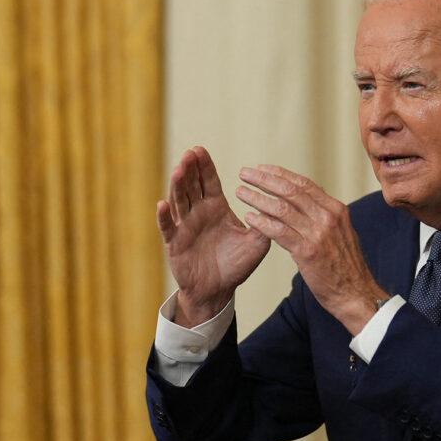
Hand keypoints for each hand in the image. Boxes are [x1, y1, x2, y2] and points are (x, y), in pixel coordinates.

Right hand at [158, 147, 268, 323]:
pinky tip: (162, 204)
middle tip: (190, 153)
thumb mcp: (257, 244)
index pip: (209, 181)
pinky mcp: (175, 243)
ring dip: (177, 186)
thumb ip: (266, 225)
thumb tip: (278, 206)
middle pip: (191, 185)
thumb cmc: (236, 265)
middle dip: (190, 169)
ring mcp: (184, 226)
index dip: (204, 166)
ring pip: (179, 201)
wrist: (218, 290)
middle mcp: (198, 213)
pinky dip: (164, 216)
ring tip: (178, 170)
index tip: (200, 149)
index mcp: (216, 208)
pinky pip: (168, 228)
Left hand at [235, 165, 387, 332]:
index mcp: (336, 209)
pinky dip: (262, 222)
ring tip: (241, 192)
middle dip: (264, 180)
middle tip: (245, 173)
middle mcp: (328, 216)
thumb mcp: (341, 233)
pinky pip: (279, 231)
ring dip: (258, 198)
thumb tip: (307, 203)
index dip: (280, 174)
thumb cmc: (345, 267)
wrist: (356, 293)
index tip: (262, 169)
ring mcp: (318, 233)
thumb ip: (324, 217)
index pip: (304, 184)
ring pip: (281, 208)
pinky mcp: (307, 251)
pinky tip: (249, 217)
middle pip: (291, 190)